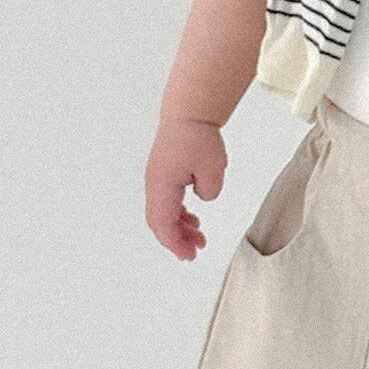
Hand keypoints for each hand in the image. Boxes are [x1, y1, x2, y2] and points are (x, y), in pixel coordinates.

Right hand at [144, 118, 226, 259]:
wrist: (189, 114)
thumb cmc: (197, 136)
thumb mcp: (213, 169)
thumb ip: (209, 192)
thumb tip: (203, 198)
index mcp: (161, 186)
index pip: (163, 224)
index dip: (175, 242)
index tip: (188, 254)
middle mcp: (155, 185)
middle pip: (160, 222)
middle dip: (176, 240)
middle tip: (194, 252)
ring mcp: (158, 181)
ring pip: (164, 214)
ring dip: (179, 228)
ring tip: (199, 237)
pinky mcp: (164, 176)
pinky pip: (168, 203)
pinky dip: (179, 215)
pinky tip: (193, 220)